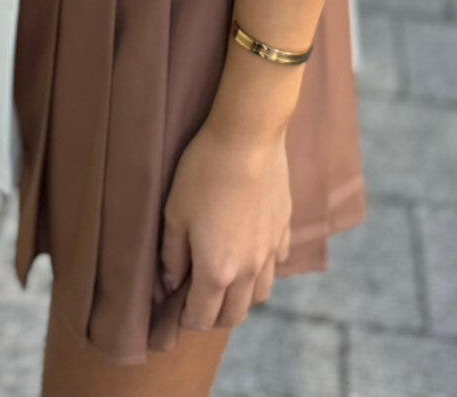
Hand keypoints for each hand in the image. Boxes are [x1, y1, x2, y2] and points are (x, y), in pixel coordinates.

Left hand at [159, 118, 291, 330]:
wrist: (248, 136)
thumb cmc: (203, 172)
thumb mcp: (175, 212)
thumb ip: (172, 255)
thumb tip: (171, 282)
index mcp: (217, 270)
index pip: (202, 318)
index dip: (185, 319)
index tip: (175, 309)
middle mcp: (249, 269)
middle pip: (235, 315)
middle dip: (214, 316)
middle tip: (197, 299)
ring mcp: (270, 250)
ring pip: (261, 295)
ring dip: (242, 298)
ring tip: (225, 280)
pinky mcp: (284, 227)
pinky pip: (276, 263)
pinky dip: (263, 269)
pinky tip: (250, 251)